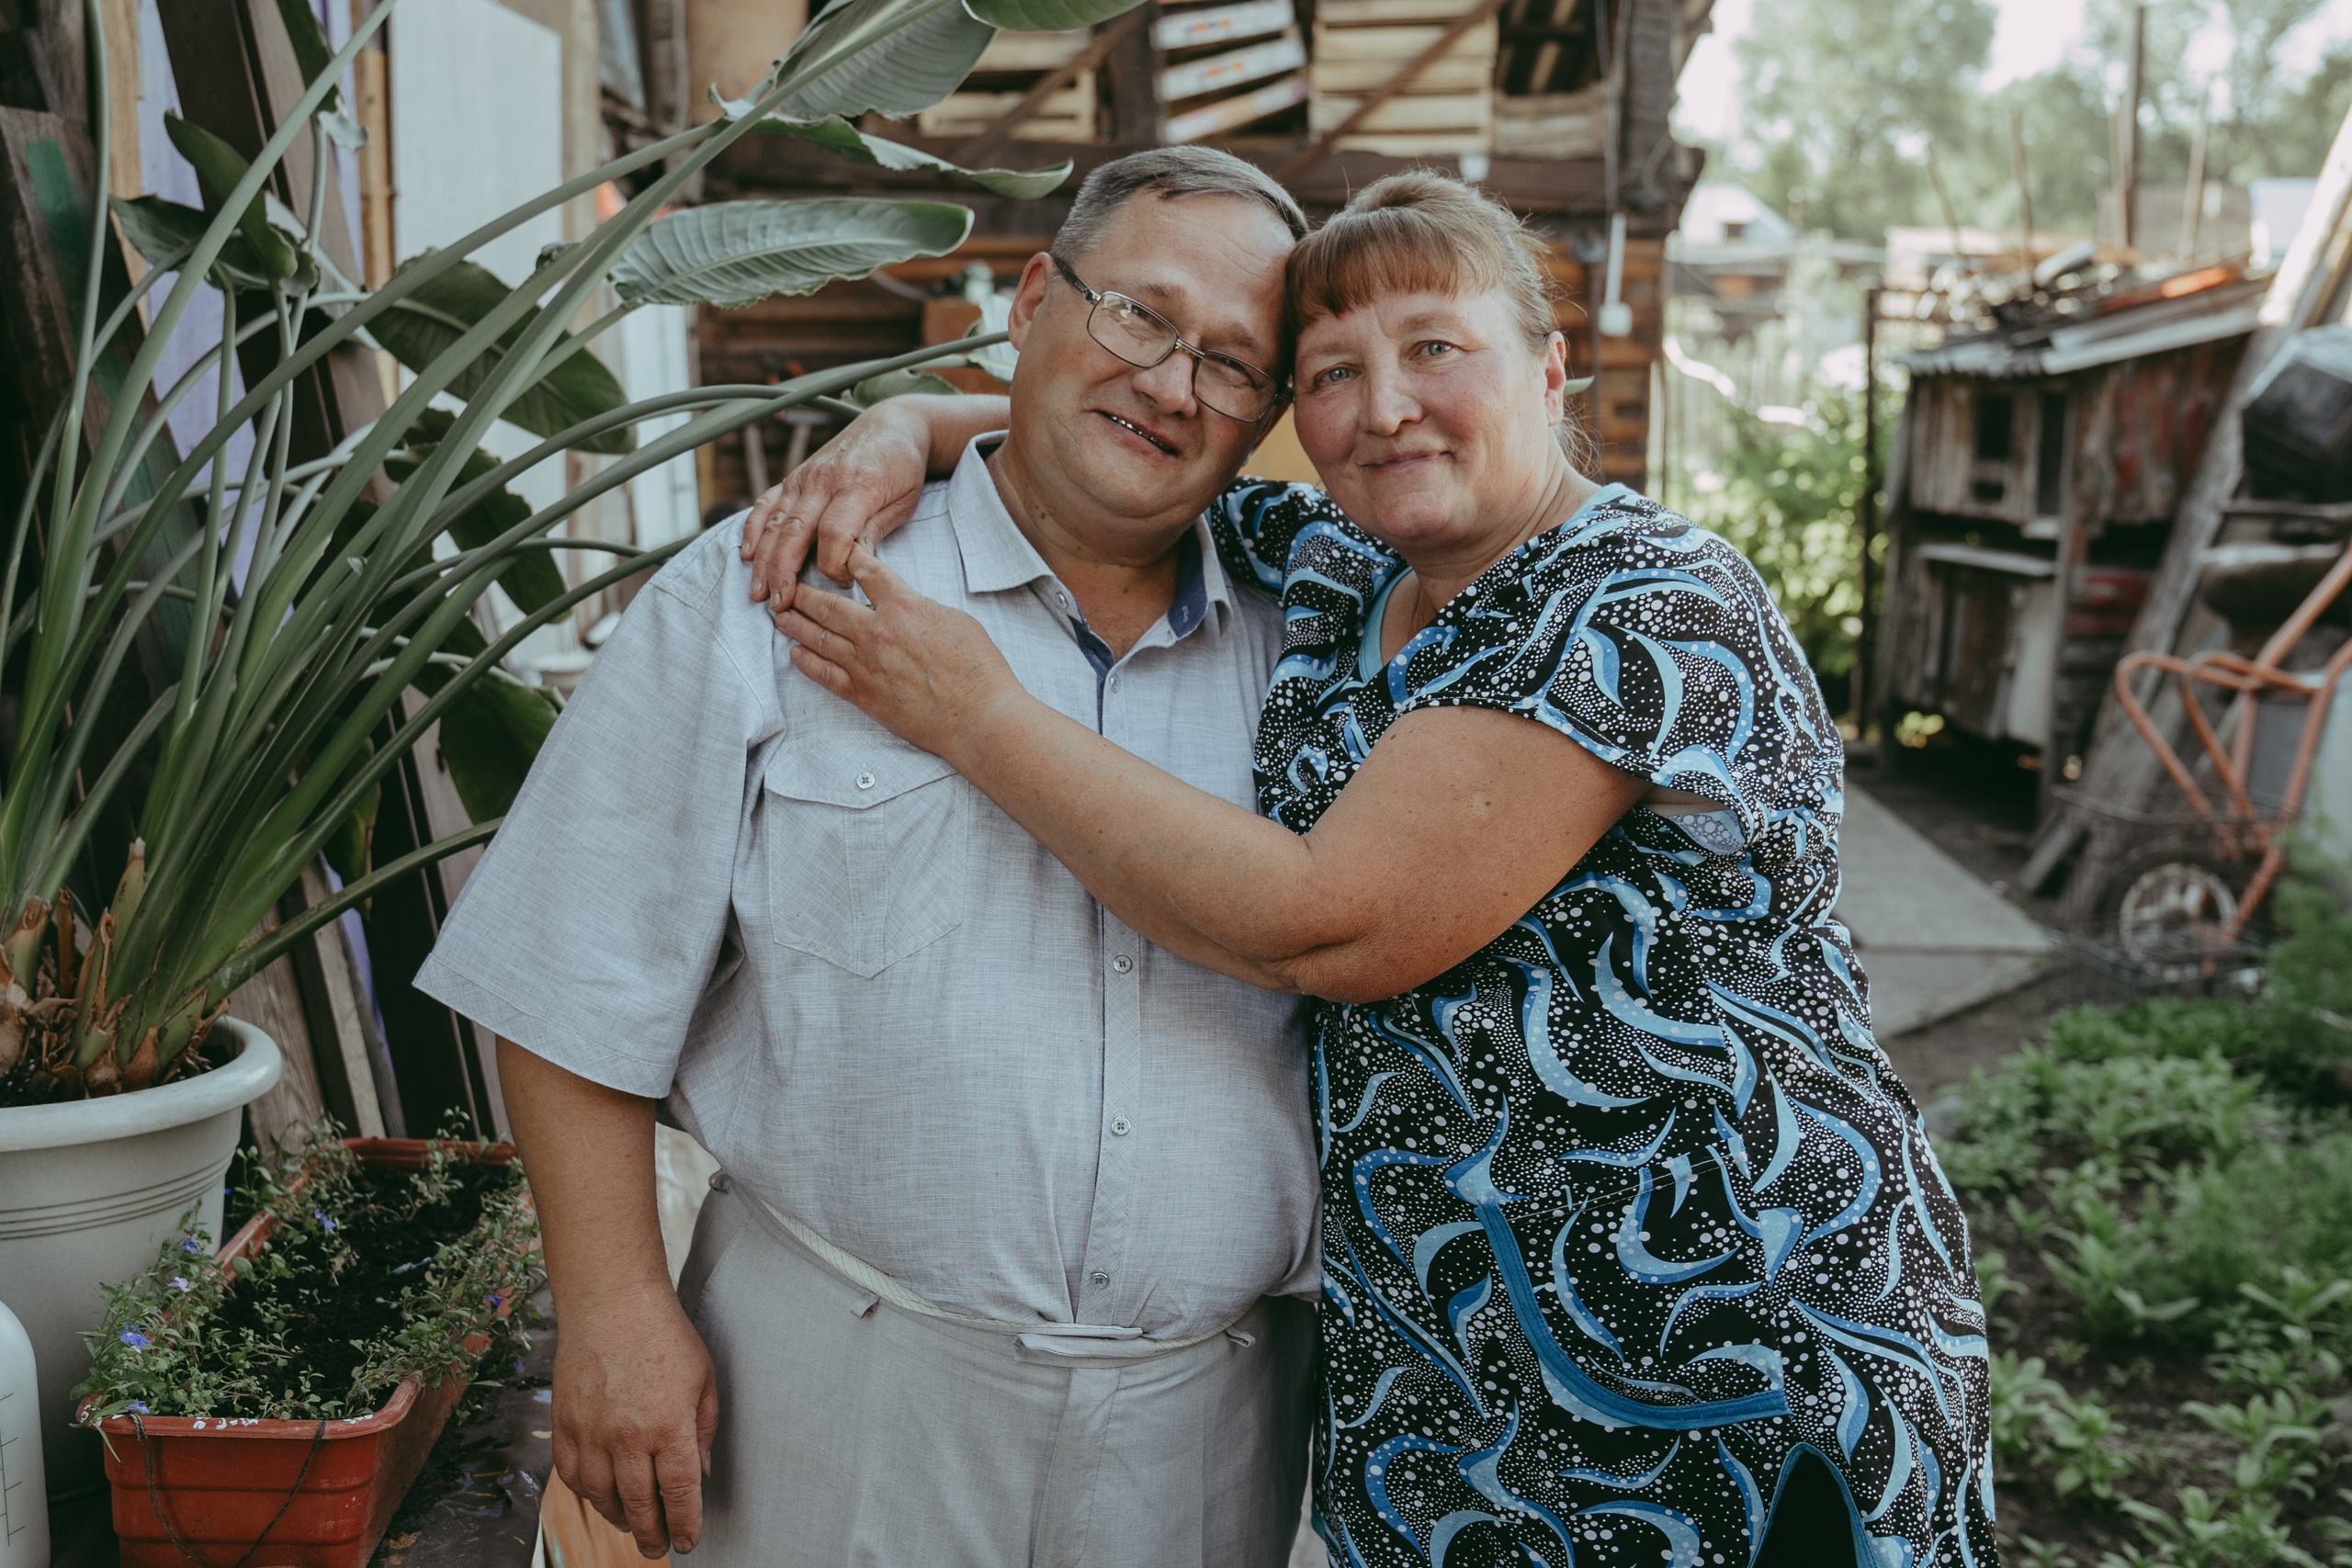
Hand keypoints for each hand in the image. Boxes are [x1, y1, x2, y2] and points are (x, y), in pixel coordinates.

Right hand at [549, 1285, 720, 1557]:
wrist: (611, 1302)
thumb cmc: (663, 1335)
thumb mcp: (704, 1379)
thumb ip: (704, 1429)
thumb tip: (701, 1472)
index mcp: (669, 1425)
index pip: (678, 1493)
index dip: (685, 1524)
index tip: (689, 1541)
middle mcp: (627, 1435)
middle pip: (639, 1505)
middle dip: (652, 1534)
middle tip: (658, 1547)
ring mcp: (591, 1432)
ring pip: (602, 1497)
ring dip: (619, 1518)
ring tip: (633, 1525)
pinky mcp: (564, 1424)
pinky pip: (572, 1475)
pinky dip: (587, 1494)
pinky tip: (601, 1496)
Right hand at [741, 401, 931, 622]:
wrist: (891, 425)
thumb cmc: (902, 467)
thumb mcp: (904, 501)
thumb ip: (877, 530)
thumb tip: (855, 565)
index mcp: (859, 486)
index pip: (835, 533)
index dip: (835, 565)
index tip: (844, 583)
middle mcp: (825, 480)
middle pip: (795, 531)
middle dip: (783, 572)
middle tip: (778, 604)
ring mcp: (805, 476)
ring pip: (776, 522)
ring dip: (763, 559)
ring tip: (758, 591)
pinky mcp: (794, 476)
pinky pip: (767, 503)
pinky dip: (753, 527)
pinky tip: (746, 552)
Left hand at [780, 545, 1024, 761]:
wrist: (979, 718)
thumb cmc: (979, 669)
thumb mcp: (957, 619)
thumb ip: (922, 606)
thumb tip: (905, 603)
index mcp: (904, 606)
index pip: (864, 569)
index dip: (846, 557)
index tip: (834, 552)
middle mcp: (877, 631)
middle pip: (827, 604)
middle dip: (803, 592)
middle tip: (786, 586)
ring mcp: (865, 665)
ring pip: (818, 637)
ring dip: (795, 624)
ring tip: (780, 615)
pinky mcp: (863, 695)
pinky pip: (823, 674)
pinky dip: (805, 662)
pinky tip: (795, 653)